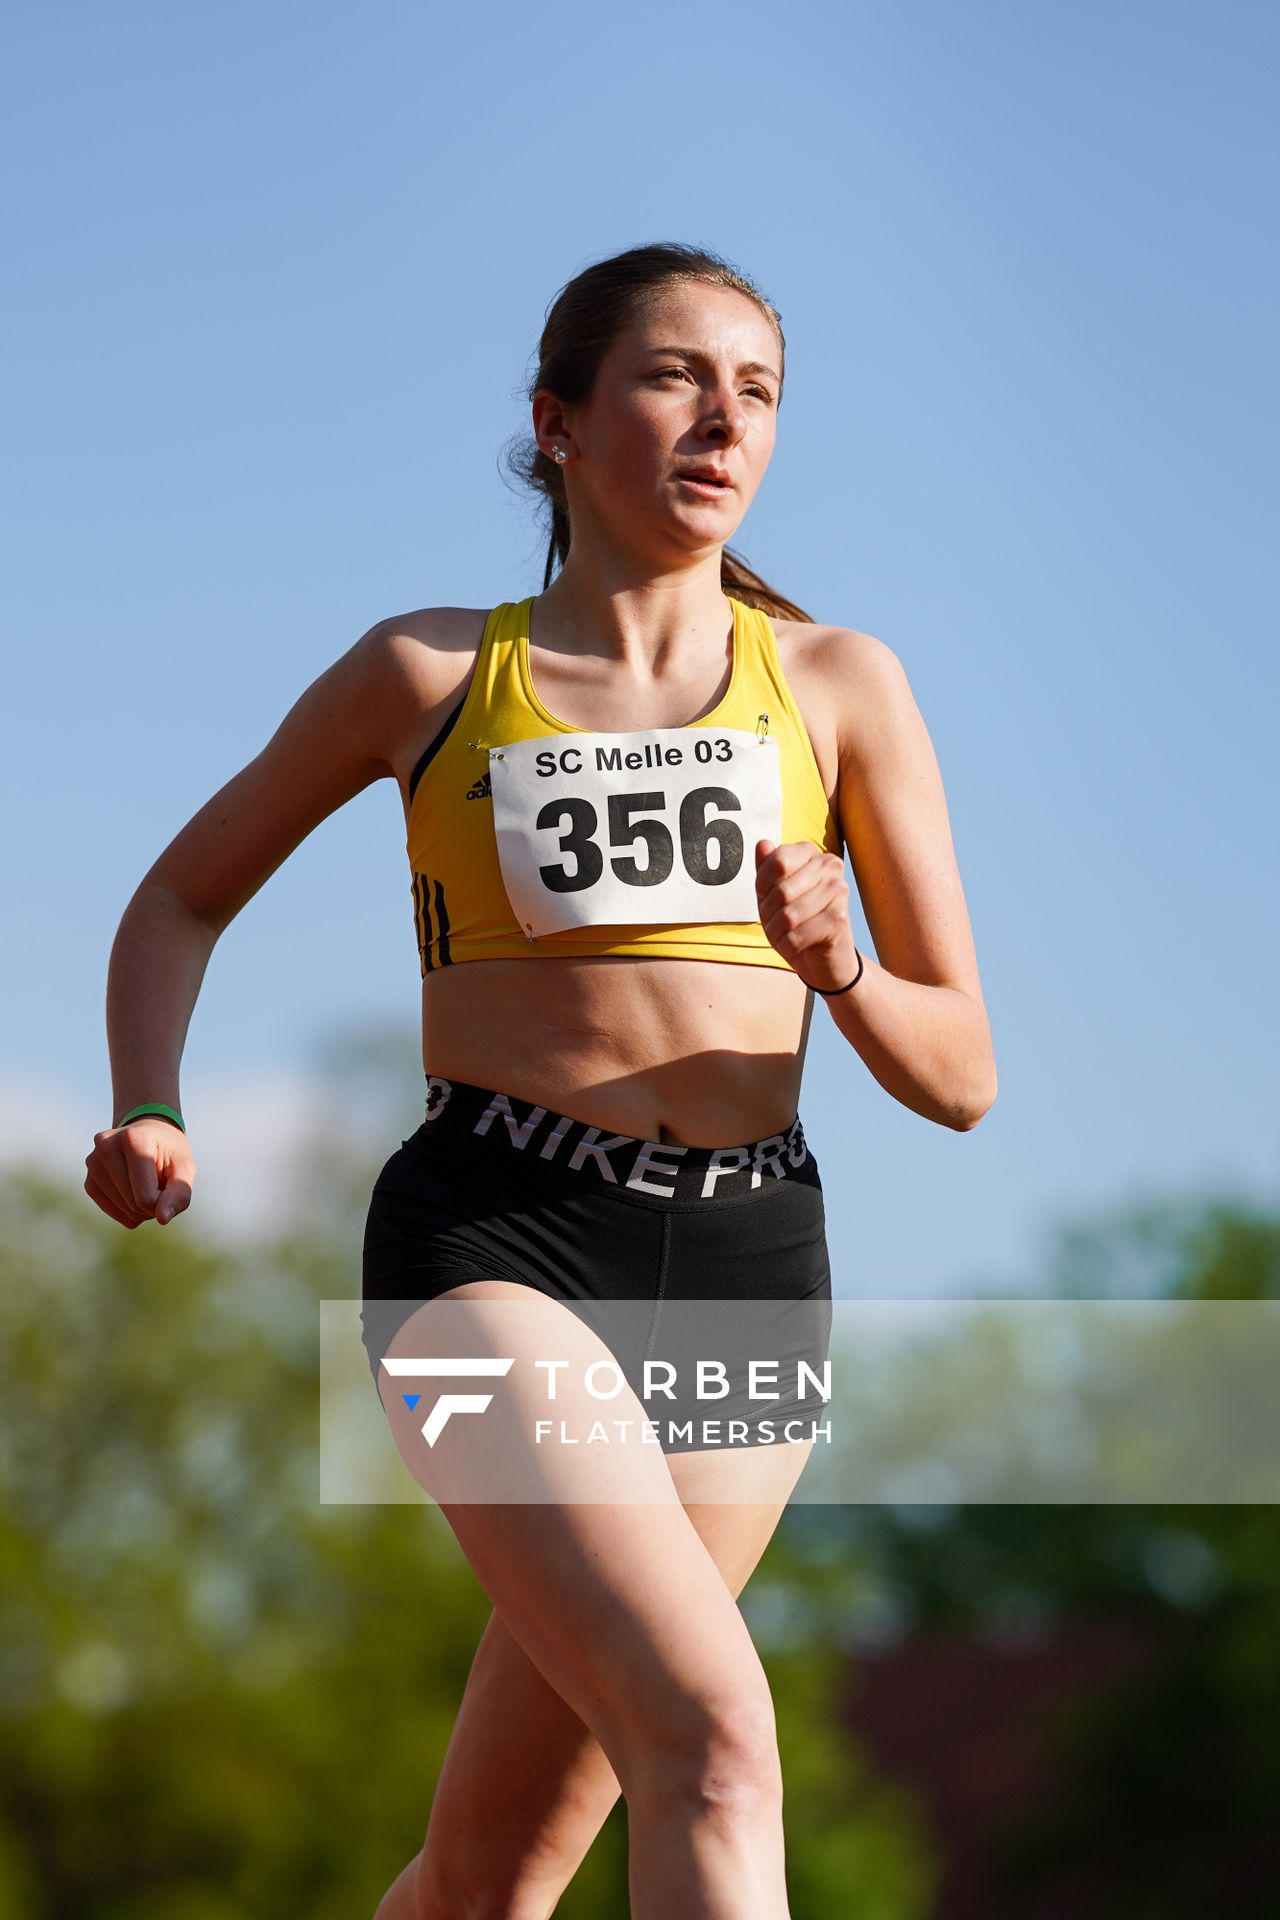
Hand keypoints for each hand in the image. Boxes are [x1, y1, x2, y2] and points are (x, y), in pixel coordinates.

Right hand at [84, 1118, 195, 1229]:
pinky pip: (113, 1213)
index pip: (146, 1196)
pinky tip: (133, 1190)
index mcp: (133, 1139)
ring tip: (146, 1183)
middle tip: (158, 1181)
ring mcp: (93, 1164)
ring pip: (124, 1211)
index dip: (164, 1200)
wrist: (148, 1134)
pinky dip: (129, 1210)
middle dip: (153, 1203)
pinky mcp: (89, 1181)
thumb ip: (180, 1192)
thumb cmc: (169, 1151)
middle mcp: (106, 1147)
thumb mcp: (184, 1166)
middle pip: (134, 1204)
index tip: (169, 1183)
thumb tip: (163, 1219)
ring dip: (141, 1207)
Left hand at [755, 839, 859, 993]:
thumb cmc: (797, 922)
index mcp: (812, 854)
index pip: (778, 861)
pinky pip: (797, 935)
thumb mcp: (773, 894)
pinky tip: (797, 945)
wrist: (826, 959)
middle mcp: (830, 866)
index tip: (766, 897)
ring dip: (777, 932)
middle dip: (769, 914)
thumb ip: (766, 869)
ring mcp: (839, 891)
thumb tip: (762, 843)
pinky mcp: (840, 919)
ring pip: (788, 915)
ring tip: (785, 934)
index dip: (762, 885)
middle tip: (776, 922)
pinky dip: (788, 946)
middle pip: (781, 890)